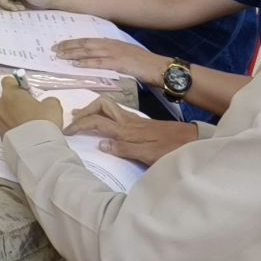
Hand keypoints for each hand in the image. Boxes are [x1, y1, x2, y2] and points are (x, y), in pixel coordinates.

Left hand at [0, 76, 67, 135]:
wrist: (36, 148)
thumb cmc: (43, 121)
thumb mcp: (52, 105)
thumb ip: (46, 100)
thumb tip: (44, 104)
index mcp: (10, 94)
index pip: (8, 81)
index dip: (18, 85)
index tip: (27, 92)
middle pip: (6, 99)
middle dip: (16, 103)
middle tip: (31, 111)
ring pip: (4, 114)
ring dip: (13, 117)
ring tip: (28, 125)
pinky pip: (6, 128)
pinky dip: (13, 129)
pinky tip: (25, 135)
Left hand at [53, 36, 162, 85]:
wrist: (160, 68)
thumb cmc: (145, 65)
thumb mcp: (126, 56)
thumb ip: (112, 56)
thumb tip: (99, 60)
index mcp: (113, 42)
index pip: (89, 40)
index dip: (73, 42)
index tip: (60, 44)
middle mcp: (111, 45)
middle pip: (85, 44)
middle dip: (68, 46)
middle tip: (53, 48)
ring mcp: (115, 53)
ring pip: (89, 51)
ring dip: (72, 53)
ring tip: (59, 55)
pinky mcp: (119, 63)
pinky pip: (99, 62)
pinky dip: (86, 63)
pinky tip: (75, 64)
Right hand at [65, 99, 199, 166]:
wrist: (193, 141)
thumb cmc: (172, 150)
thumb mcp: (149, 154)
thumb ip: (125, 149)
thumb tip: (100, 144)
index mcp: (127, 130)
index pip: (97, 122)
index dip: (80, 125)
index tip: (66, 132)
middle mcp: (128, 121)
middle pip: (101, 105)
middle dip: (84, 111)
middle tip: (72, 122)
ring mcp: (134, 120)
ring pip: (108, 106)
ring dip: (92, 109)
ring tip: (81, 116)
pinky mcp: (140, 122)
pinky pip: (115, 112)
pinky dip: (103, 113)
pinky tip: (102, 120)